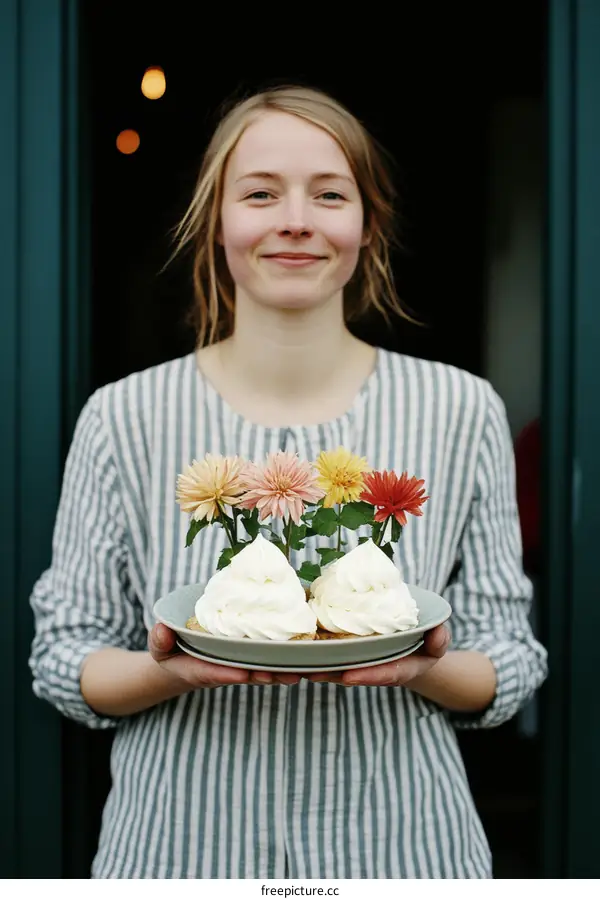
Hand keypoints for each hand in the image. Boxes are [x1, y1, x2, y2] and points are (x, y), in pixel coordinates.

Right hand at [148, 623, 301, 686]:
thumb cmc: (171, 653)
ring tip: (302, 670)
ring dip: (283, 670)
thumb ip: (160, 641)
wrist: (184, 661)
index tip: (243, 674)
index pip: (217, 673)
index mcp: (203, 669)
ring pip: (265, 669)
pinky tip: (307, 650)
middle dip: (267, 676)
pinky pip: (272, 658)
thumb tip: (161, 629)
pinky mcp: (253, 656)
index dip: (230, 674)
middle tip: (285, 675)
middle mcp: (227, 669)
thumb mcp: (161, 648)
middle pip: (250, 675)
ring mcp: (241, 664)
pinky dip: (288, 657)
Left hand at [305, 624, 450, 686]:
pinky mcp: (346, 650)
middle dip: (332, 674)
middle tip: (312, 672)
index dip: (368, 676)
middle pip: (351, 673)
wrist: (412, 642)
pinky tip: (293, 647)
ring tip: (295, 664)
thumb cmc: (425, 643)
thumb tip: (437, 633)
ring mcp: (359, 661)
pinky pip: (329, 652)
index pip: (384, 674)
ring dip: (316, 665)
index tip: (350, 677)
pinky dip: (312, 652)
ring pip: (335, 666)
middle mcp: (375, 668)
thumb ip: (440, 639)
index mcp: (398, 668)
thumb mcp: (438, 642)